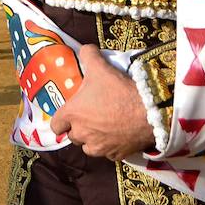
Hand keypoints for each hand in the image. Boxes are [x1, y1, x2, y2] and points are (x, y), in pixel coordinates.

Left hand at [49, 45, 155, 161]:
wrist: (148, 112)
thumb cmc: (119, 90)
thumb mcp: (100, 67)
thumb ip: (88, 55)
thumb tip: (85, 48)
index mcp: (72, 115)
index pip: (56, 125)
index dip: (61, 120)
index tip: (70, 113)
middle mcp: (81, 134)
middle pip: (73, 136)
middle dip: (79, 128)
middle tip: (90, 116)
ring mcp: (99, 148)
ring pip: (89, 147)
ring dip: (92, 139)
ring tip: (104, 127)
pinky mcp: (115, 155)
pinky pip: (108, 153)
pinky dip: (110, 146)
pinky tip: (118, 135)